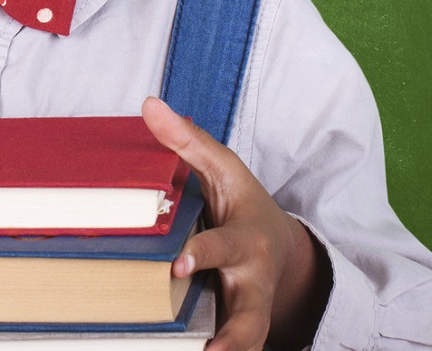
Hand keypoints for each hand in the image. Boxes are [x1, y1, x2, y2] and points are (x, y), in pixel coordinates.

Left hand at [142, 97, 325, 350]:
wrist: (282, 248)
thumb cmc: (241, 204)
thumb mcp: (223, 169)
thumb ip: (188, 142)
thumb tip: (149, 105)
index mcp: (246, 238)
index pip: (224, 246)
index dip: (203, 254)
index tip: (179, 263)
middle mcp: (251, 281)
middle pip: (251, 314)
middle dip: (235, 334)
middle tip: (213, 349)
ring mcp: (249, 310)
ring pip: (250, 341)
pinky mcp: (241, 331)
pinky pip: (238, 347)